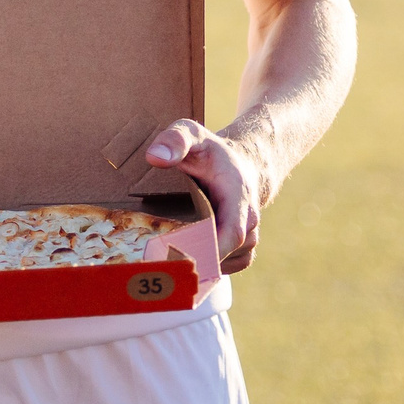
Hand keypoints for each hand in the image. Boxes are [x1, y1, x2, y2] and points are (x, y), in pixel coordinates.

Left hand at [143, 119, 264, 273]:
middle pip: (226, 253)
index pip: (234, 232)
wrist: (236, 164)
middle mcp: (248, 219)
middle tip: (160, 267)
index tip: (182, 258)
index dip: (211, 250)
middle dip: (195, 261)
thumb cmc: (209, 150)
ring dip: (198, 266)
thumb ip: (175, 140)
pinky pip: (226, 268)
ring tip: (164, 265)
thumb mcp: (192, 133)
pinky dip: (206, 270)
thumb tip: (155, 158)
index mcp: (238, 195)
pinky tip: (179, 263)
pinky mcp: (240, 248)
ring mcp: (247, 236)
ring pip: (226, 263)